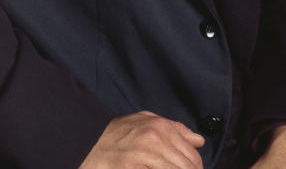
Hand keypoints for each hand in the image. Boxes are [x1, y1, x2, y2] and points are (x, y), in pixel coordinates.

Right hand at [79, 111, 204, 168]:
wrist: (87, 143)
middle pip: (189, 168)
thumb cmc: (115, 135)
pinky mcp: (134, 168)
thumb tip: (198, 140)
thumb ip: (173, 128)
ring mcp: (146, 155)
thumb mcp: (143, 121)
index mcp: (160, 127)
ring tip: (157, 168)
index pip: (194, 157)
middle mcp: (155, 139)